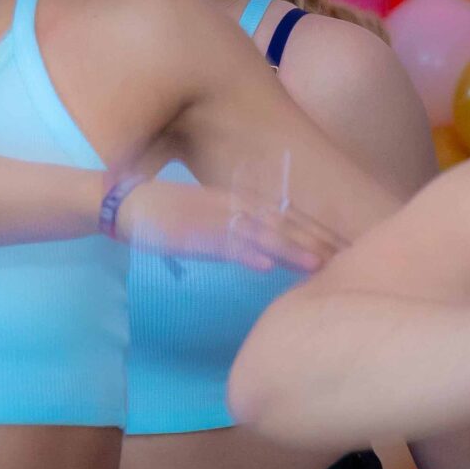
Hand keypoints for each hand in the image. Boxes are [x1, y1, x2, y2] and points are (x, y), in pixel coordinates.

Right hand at [117, 179, 344, 273]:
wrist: (124, 202)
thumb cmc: (166, 211)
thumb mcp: (209, 215)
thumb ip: (238, 230)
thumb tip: (267, 253)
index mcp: (238, 202)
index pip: (286, 216)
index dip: (315, 231)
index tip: (342, 246)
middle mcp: (232, 207)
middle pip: (281, 224)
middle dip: (314, 241)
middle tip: (345, 258)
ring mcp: (213, 219)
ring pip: (258, 235)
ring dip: (289, 248)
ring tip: (317, 263)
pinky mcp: (192, 232)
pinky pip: (221, 244)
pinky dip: (243, 254)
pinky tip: (263, 266)